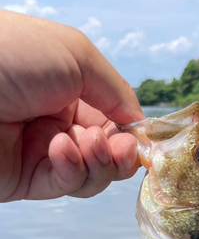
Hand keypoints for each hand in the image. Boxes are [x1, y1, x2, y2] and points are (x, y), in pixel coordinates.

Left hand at [0, 10, 144, 201]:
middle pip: (109, 154)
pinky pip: (66, 184)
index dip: (133, 133)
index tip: (145, 139)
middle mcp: (60, 123)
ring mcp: (44, 154)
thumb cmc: (11, 55)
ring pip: (93, 175)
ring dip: (100, 163)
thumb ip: (116, 90)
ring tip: (87, 144)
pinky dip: (72, 170)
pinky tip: (60, 150)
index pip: (115, 122)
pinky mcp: (28, 180)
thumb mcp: (76, 56)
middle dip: (122, 154)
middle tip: (122, 148)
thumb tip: (140, 123)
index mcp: (71, 91)